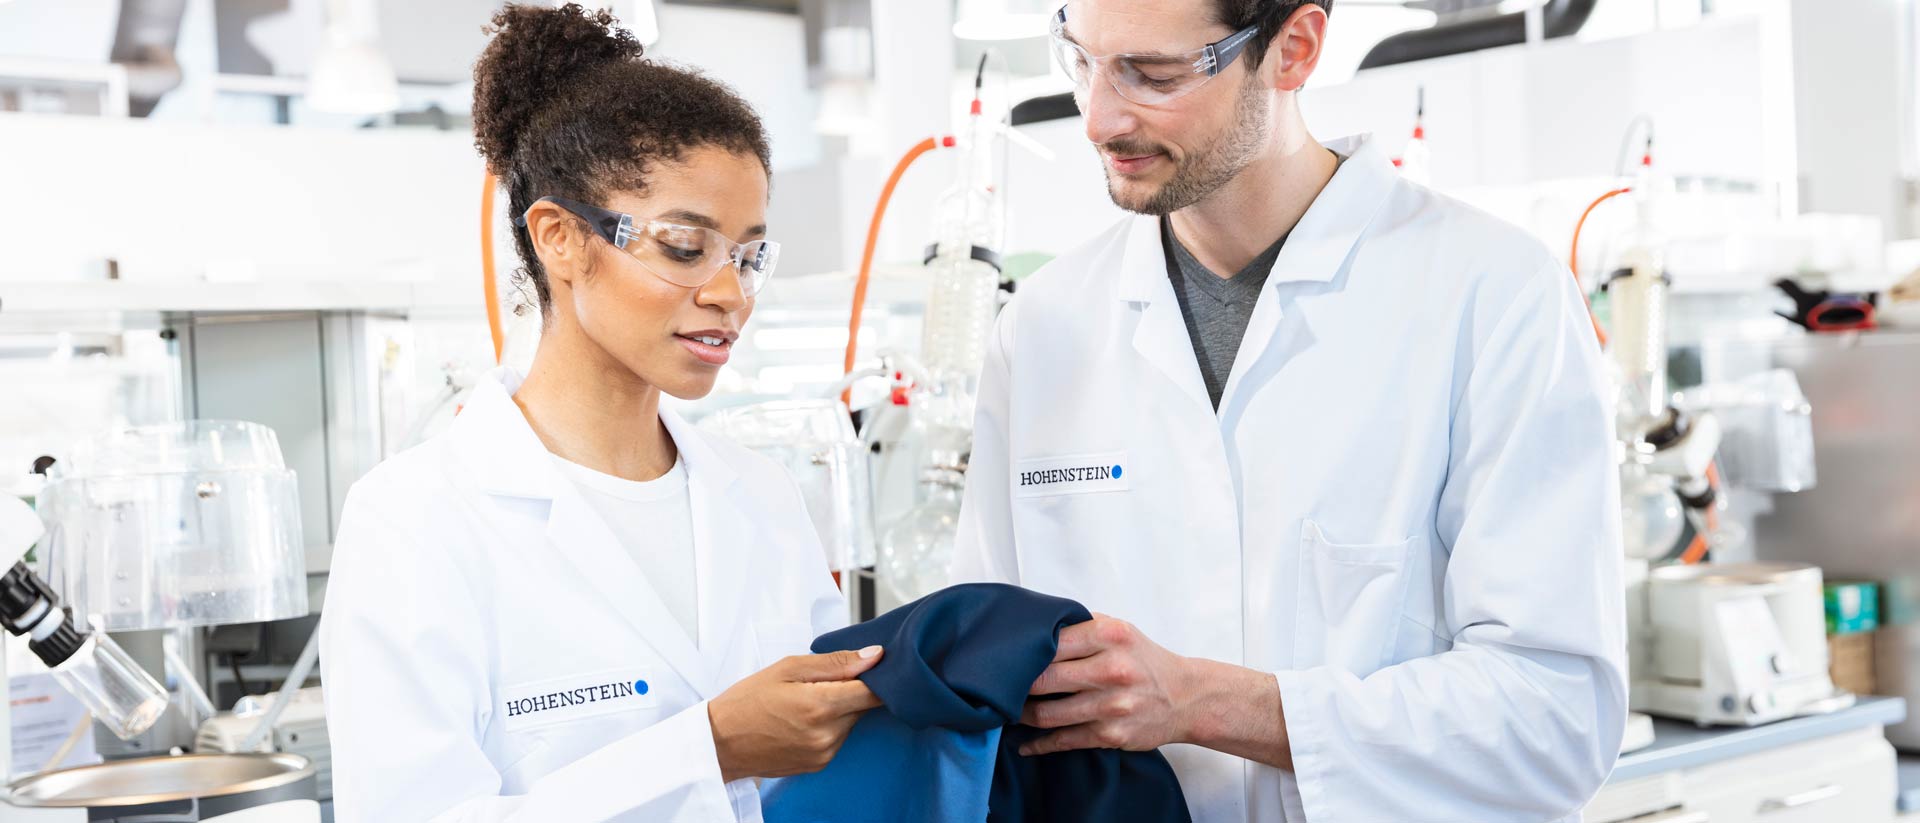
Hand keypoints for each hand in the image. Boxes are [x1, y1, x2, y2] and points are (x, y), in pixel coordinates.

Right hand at [707, 646, 883, 780]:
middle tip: (821, 682)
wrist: (720, 742)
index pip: (874, 693)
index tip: (867, 668)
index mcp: (820, 706)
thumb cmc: (748, 700)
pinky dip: (829, 727)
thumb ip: (835, 662)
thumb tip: (875, 656)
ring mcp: (824, 753)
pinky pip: (838, 739)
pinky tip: (803, 721)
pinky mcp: (819, 765)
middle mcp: (827, 735)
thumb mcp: (787, 668)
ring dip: (840, 710)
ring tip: (806, 702)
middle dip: (851, 691)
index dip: (876, 677)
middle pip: (863, 707)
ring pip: (851, 723)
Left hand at [1017, 615, 1192, 755]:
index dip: (1023, 652)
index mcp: (1110, 635)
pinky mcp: (1111, 734)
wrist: (1186, 697)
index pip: (1050, 642)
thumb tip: (1032, 628)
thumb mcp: (1119, 629)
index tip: (1005, 658)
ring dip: (1021, 715)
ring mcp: (1112, 705)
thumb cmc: (1145, 660)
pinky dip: (1038, 744)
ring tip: (1007, 711)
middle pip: (1044, 679)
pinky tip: (1024, 743)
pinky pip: (1063, 741)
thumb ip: (1079, 625)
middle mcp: (1112, 669)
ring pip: (1048, 713)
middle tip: (998, 687)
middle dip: (1015, 685)